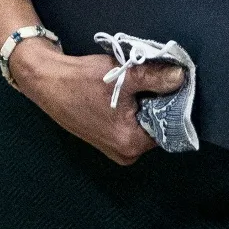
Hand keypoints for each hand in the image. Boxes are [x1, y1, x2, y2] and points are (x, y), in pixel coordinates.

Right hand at [8, 39, 182, 166]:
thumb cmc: (81, 81)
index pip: (169, 124)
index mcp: (131, 143)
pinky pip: (132, 121)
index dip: (173, 100)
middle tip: (154, 75)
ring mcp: (116, 147)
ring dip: (146, 100)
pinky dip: (134, 104)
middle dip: (159, 99)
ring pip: (145, 120)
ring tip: (136, 81)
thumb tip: (181, 78)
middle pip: (158, 123)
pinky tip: (127, 88)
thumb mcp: (123, 75)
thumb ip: (156, 78)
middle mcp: (126, 152)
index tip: (174, 79)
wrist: (47, 81)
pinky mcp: (108, 137)